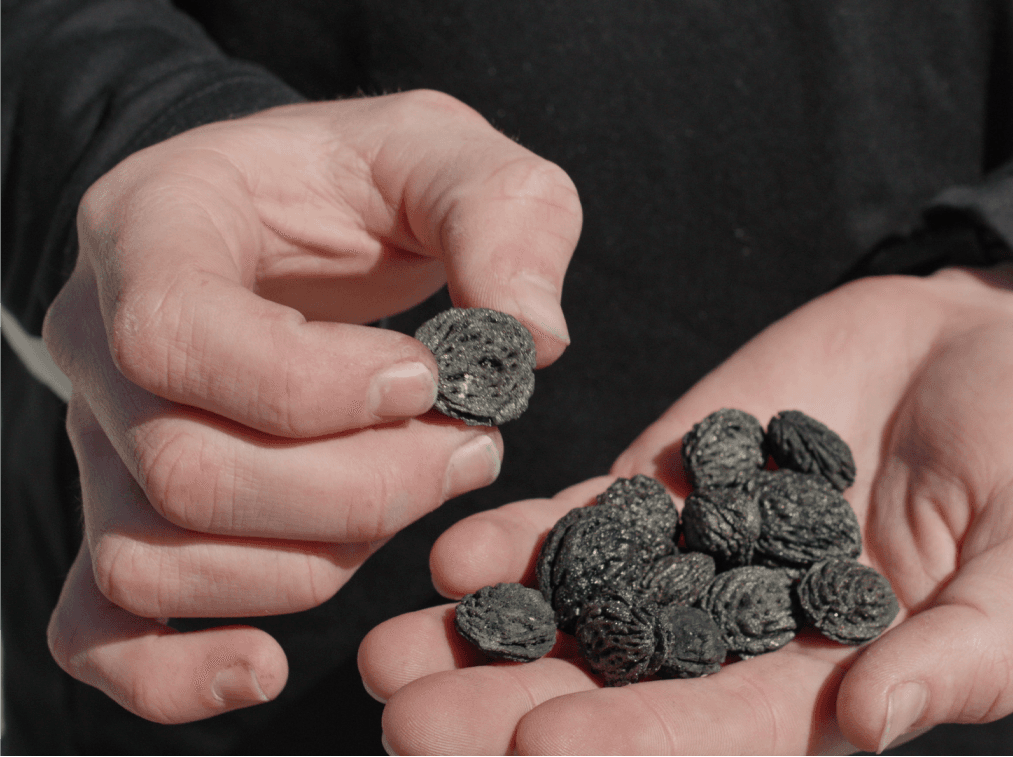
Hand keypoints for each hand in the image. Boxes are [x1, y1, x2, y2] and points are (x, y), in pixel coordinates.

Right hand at [41, 90, 582, 723]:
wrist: (307, 213)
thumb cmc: (368, 180)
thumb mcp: (449, 152)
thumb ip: (502, 216)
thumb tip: (535, 340)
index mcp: (153, 227)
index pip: (175, 335)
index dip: (312, 386)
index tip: (428, 379)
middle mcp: (99, 344)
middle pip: (184, 471)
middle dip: (358, 487)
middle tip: (471, 450)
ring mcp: (102, 441)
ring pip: (160, 558)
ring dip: (317, 561)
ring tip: (423, 492)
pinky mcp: (130, 514)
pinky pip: (99, 627)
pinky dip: (171, 673)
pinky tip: (265, 667)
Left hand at [360, 264, 1012, 754]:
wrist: (992, 338)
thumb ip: (979, 645)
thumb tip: (872, 725)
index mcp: (839, 682)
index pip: (728, 734)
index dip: (638, 744)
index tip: (540, 745)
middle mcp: (754, 640)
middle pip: (625, 693)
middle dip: (516, 713)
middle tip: (406, 719)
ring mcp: (703, 560)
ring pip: (583, 617)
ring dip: (487, 640)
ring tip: (388, 652)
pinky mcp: (671, 484)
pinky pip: (586, 521)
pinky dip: (520, 542)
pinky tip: (450, 558)